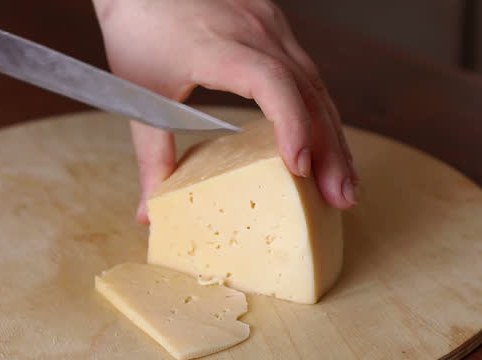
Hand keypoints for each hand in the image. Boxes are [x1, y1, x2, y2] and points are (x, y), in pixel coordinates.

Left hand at [93, 0, 358, 223]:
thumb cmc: (138, 26)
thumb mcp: (139, 93)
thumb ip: (150, 154)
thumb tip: (149, 212)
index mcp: (218, 46)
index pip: (270, 82)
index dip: (290, 124)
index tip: (299, 167)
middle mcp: (254, 31)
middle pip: (307, 91)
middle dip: (329, 149)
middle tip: (340, 198)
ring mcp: (270, 26)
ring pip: (315, 85)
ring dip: (333, 136)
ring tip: (342, 184)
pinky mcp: (275, 27)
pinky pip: (307, 74)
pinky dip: (320, 113)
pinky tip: (327, 145)